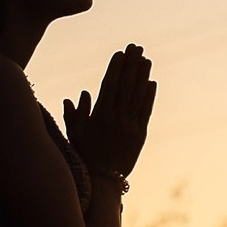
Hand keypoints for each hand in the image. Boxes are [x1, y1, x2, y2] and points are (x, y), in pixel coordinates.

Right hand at [63, 44, 155, 180]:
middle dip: (131, 64)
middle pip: (126, 86)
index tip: (120, 53)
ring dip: (142, 76)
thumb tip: (80, 95)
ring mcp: (130, 126)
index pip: (110, 86)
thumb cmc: (85, 155)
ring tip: (146, 59)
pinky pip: (146, 111)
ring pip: (138, 96)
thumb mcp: (74, 134)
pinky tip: (152, 82)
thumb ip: (75, 114)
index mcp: (99, 117)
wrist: (103, 180)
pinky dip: (149, 96)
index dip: (116, 68)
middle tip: (136, 47)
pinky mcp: (140, 134)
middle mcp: (116, 119)